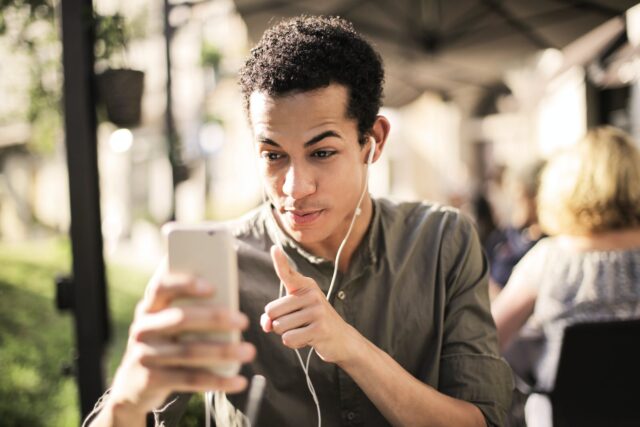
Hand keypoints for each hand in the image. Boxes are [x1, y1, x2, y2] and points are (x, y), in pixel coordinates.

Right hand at [105, 261, 255, 420]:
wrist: (133, 386)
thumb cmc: (165, 343)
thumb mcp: (168, 324)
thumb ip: (190, 310)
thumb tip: (231, 300)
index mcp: (149, 307)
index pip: (161, 287)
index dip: (185, 284)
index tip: (213, 287)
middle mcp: (143, 329)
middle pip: (181, 318)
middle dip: (215, 318)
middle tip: (244, 321)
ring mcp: (144, 355)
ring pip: (189, 351)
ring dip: (223, 351)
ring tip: (249, 351)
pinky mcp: (150, 381)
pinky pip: (190, 380)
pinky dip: (219, 381)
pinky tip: (239, 381)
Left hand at [260, 246, 360, 363]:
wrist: (341, 339)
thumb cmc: (311, 324)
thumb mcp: (292, 315)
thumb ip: (273, 317)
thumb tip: (266, 324)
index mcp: (305, 286)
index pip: (287, 273)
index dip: (280, 261)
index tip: (274, 248)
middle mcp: (312, 294)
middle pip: (271, 311)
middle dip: (277, 323)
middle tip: (298, 323)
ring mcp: (317, 310)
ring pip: (278, 327)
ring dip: (286, 334)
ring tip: (304, 330)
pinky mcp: (320, 328)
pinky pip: (288, 339)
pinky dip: (294, 343)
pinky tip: (308, 339)